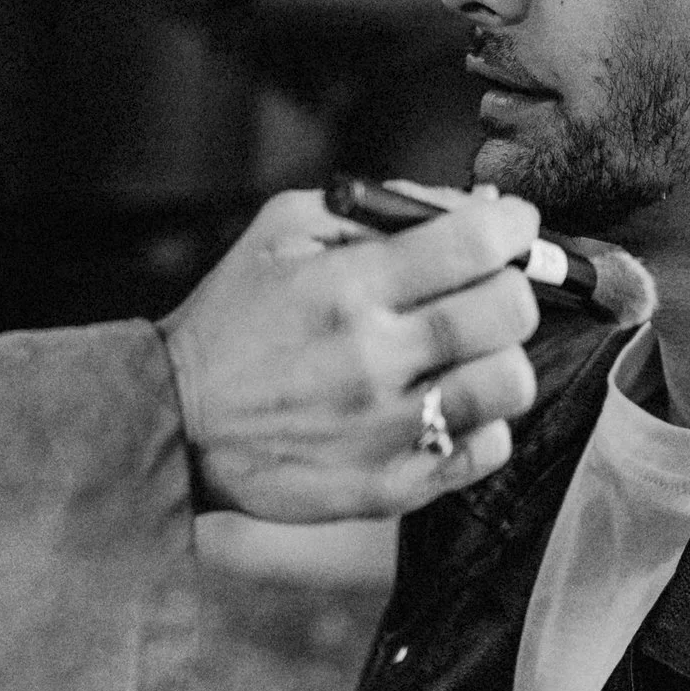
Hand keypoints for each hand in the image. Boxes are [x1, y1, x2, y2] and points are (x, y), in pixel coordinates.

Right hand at [157, 188, 541, 520]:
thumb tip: (475, 205)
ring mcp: (384, 430)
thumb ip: (379, 203)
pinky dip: (481, 422)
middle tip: (484, 286)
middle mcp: (374, 357)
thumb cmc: (236, 313)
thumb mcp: (286, 227)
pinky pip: (487, 449)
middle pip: (509, 310)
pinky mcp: (389, 487)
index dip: (513, 224)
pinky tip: (447, 403)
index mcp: (348, 284)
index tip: (510, 226)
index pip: (478, 242)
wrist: (176, 420)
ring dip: (499, 356)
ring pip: (510, 383)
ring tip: (466, 351)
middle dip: (510, 284)